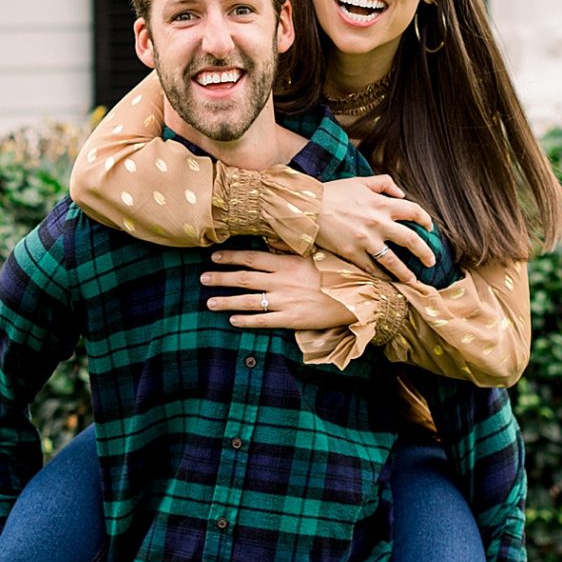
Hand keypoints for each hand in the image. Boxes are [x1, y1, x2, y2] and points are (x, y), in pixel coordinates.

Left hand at [202, 250, 352, 329]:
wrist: (359, 296)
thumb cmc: (340, 271)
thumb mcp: (317, 253)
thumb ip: (294, 249)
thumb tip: (274, 240)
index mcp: (287, 262)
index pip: (251, 257)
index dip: (230, 257)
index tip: (214, 256)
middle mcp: (281, 281)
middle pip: (243, 278)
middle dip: (220, 278)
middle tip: (202, 278)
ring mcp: (284, 301)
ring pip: (247, 301)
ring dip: (226, 301)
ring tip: (209, 302)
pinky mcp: (291, 320)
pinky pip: (263, 321)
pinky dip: (246, 321)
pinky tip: (232, 320)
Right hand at [314, 175, 435, 279]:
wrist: (308, 207)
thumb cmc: (333, 192)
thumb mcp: (361, 181)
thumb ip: (384, 183)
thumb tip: (401, 192)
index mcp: (382, 204)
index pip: (414, 211)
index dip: (425, 220)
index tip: (429, 229)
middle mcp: (378, 223)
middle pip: (411, 240)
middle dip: (425, 253)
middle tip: (431, 261)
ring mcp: (366, 240)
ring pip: (393, 261)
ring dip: (406, 273)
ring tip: (414, 280)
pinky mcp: (352, 253)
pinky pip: (371, 268)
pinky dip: (381, 276)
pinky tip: (388, 281)